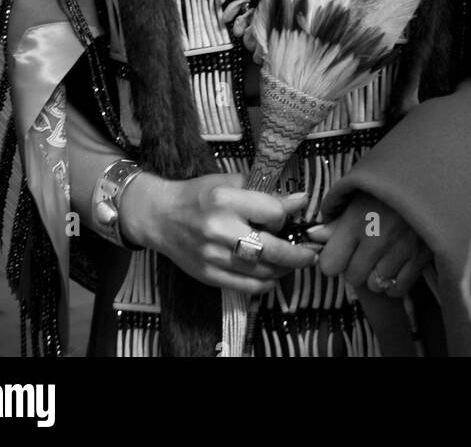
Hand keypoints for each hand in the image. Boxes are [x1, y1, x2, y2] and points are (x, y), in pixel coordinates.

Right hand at [119, 172, 318, 295]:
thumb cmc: (198, 195)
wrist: (160, 216)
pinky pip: (247, 288)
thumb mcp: (229, 183)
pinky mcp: (209, 276)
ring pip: (263, 272)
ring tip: (293, 263)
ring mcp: (213, 256)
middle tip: (311, 253)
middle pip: (272, 249)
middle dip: (298, 254)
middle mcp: (219, 230)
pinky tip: (273, 276)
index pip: (273, 213)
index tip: (282, 215)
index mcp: (225, 200)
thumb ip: (265, 192)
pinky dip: (266, 284)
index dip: (283, 215)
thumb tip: (300, 201)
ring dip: (285, 270)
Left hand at [307, 194, 430, 298]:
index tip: (341, 251)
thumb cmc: (389, 182)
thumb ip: (336, 218)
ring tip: (382, 256)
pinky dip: (395, 283)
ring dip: (376, 275)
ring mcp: (400, 250)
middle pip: (353, 277)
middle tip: (365, 251)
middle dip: (356, 267)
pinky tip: (396, 265)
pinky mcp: (420, 258)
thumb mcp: (359, 193)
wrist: (431, 174)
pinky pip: (398, 289)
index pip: (330, 264)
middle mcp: (376, 239)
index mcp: (357, 220)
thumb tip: (313, 236)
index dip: (334, 259)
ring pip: (376, 285)